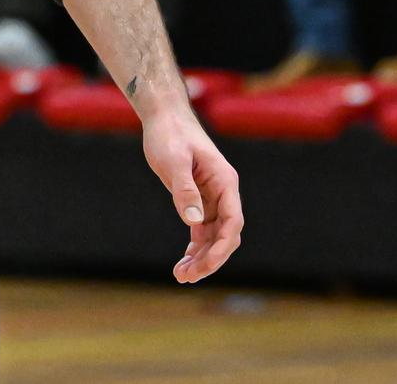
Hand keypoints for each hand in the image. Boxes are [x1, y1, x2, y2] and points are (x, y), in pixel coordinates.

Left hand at [142, 110, 242, 283]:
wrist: (163, 119)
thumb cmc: (170, 135)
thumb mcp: (174, 162)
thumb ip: (185, 191)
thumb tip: (194, 222)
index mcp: (225, 181)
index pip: (233, 221)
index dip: (223, 246)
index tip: (207, 264)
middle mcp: (223, 192)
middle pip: (226, 234)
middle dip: (211, 258)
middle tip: (187, 277)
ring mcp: (212, 198)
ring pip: (214, 237)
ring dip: (201, 257)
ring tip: (181, 276)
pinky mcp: (199, 201)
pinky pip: (202, 231)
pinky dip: (195, 248)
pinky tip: (182, 263)